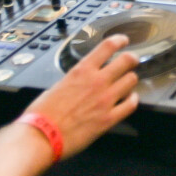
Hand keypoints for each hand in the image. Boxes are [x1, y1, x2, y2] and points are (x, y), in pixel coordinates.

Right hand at [24, 35, 138, 159]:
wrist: (42, 135)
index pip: (107, 46)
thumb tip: (80, 82)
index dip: (119, 40)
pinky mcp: (109, 118)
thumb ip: (75, 80)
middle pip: (127, 60)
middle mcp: (97, 82)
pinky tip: (129, 100)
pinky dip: (133, 100)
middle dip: (132, 59)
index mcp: (82, 71)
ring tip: (127, 83)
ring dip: (131, 80)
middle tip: (132, 61)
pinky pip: (131, 105)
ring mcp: (105, 99)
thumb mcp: (57, 86)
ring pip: (132, 80)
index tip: (123, 41)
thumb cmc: (43, 113)